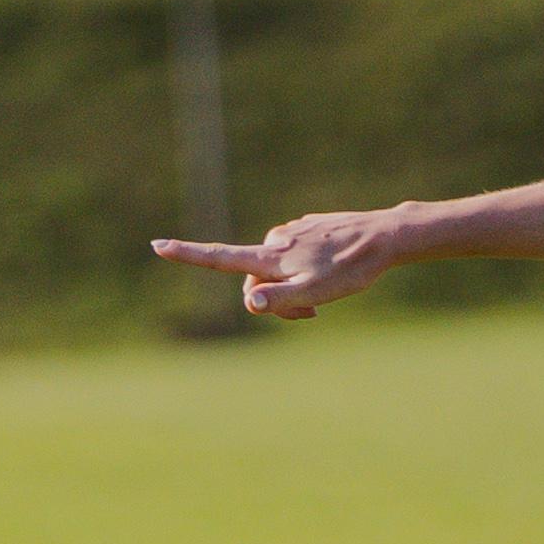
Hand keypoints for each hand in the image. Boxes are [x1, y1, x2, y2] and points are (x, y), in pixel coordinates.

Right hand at [152, 209, 408, 316]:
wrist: (385, 237)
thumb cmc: (352, 268)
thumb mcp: (316, 292)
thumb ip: (281, 300)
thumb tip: (250, 302)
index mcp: (270, 256)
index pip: (220, 256)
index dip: (188, 254)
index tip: (158, 245)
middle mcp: (275, 240)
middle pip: (255, 278)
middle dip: (273, 300)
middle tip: (311, 314)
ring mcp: (292, 232)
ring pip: (277, 269)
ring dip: (292, 288)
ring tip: (325, 295)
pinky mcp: (309, 229)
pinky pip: (296, 256)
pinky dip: (305, 271)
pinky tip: (333, 271)